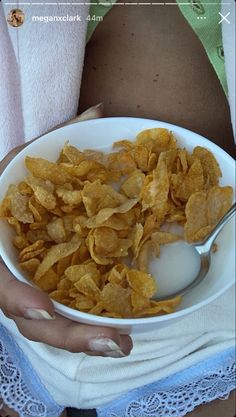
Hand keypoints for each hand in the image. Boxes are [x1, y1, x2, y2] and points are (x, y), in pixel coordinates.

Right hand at [0, 104, 131, 357]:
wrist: (2, 209)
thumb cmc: (7, 190)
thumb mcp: (18, 163)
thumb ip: (53, 142)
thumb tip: (99, 109)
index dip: (16, 296)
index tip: (43, 308)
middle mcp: (7, 274)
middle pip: (28, 317)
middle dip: (67, 332)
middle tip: (114, 342)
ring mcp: (25, 289)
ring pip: (47, 325)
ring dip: (83, 339)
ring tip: (123, 344)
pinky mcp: (44, 293)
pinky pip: (61, 316)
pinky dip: (84, 327)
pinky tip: (116, 332)